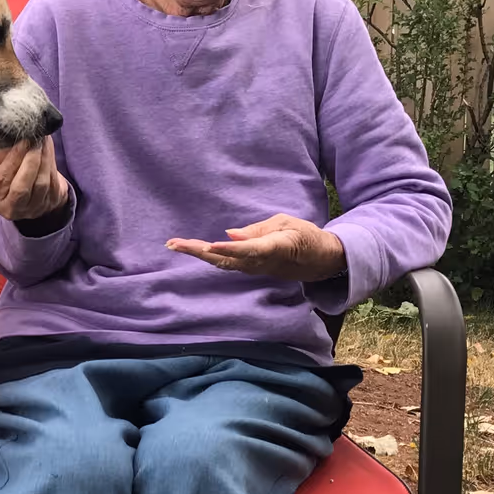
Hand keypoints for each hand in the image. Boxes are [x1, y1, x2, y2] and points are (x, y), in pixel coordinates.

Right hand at [0, 137, 70, 222]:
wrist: (27, 194)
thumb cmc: (6, 176)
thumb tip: (10, 136)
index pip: (1, 179)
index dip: (12, 159)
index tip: (21, 140)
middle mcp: (11, 209)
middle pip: (22, 187)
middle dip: (30, 160)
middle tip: (35, 139)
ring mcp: (32, 209)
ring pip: (41, 184)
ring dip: (44, 158)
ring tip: (42, 140)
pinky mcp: (50, 203)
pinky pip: (53, 181)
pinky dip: (51, 161)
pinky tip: (48, 148)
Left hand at [166, 214, 345, 281]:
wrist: (320, 260)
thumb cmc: (305, 236)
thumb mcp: (286, 224)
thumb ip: (258, 230)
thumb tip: (229, 234)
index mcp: (274, 248)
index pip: (249, 249)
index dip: (230, 248)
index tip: (211, 244)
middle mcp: (260, 262)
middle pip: (225, 259)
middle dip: (198, 251)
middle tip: (173, 244)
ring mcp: (254, 269)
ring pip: (221, 263)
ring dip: (197, 254)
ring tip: (174, 244)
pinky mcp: (251, 268)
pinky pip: (226, 263)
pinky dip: (207, 256)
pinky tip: (193, 249)